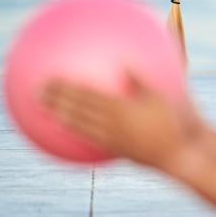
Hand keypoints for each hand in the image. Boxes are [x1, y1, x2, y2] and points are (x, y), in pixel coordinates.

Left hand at [41, 74, 203, 171]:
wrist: (178, 154)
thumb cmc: (172, 121)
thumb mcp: (159, 96)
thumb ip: (139, 79)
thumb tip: (124, 62)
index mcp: (118, 108)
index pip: (84, 96)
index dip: (65, 87)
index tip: (49, 78)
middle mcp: (108, 124)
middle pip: (75, 110)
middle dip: (55, 100)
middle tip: (37, 91)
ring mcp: (109, 139)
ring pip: (79, 126)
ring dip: (60, 117)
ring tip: (45, 110)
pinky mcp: (114, 150)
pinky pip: (90, 139)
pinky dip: (76, 134)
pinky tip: (69, 130)